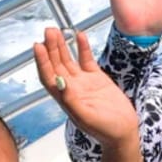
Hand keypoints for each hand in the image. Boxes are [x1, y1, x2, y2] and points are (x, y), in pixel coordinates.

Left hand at [34, 27, 137, 146]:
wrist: (123, 131)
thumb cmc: (105, 129)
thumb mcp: (87, 117)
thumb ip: (72, 100)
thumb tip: (60, 83)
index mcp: (64, 97)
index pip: (48, 75)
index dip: (42, 61)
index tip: (38, 45)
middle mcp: (70, 87)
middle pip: (56, 64)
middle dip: (51, 47)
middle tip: (48, 31)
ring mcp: (83, 82)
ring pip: (68, 59)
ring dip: (62, 45)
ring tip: (57, 30)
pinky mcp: (96, 78)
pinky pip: (86, 59)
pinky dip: (82, 47)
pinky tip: (79, 35)